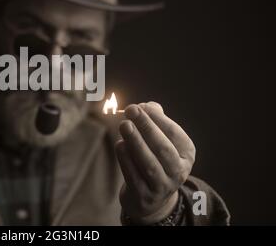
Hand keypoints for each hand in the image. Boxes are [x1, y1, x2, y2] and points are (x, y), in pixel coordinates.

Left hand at [115, 102, 195, 224]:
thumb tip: (146, 106)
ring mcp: (161, 186)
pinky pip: (134, 176)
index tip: (140, 106)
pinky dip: (126, 159)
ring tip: (124, 125)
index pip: (174, 134)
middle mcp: (178, 172)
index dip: (157, 119)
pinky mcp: (144, 196)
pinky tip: (119, 145)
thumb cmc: (155, 159)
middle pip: (162, 148)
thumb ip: (155, 120)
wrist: (151, 199)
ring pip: (149, 164)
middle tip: (131, 110)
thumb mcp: (161, 141)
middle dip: (146, 127)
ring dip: (135, 142)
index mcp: (186, 154)